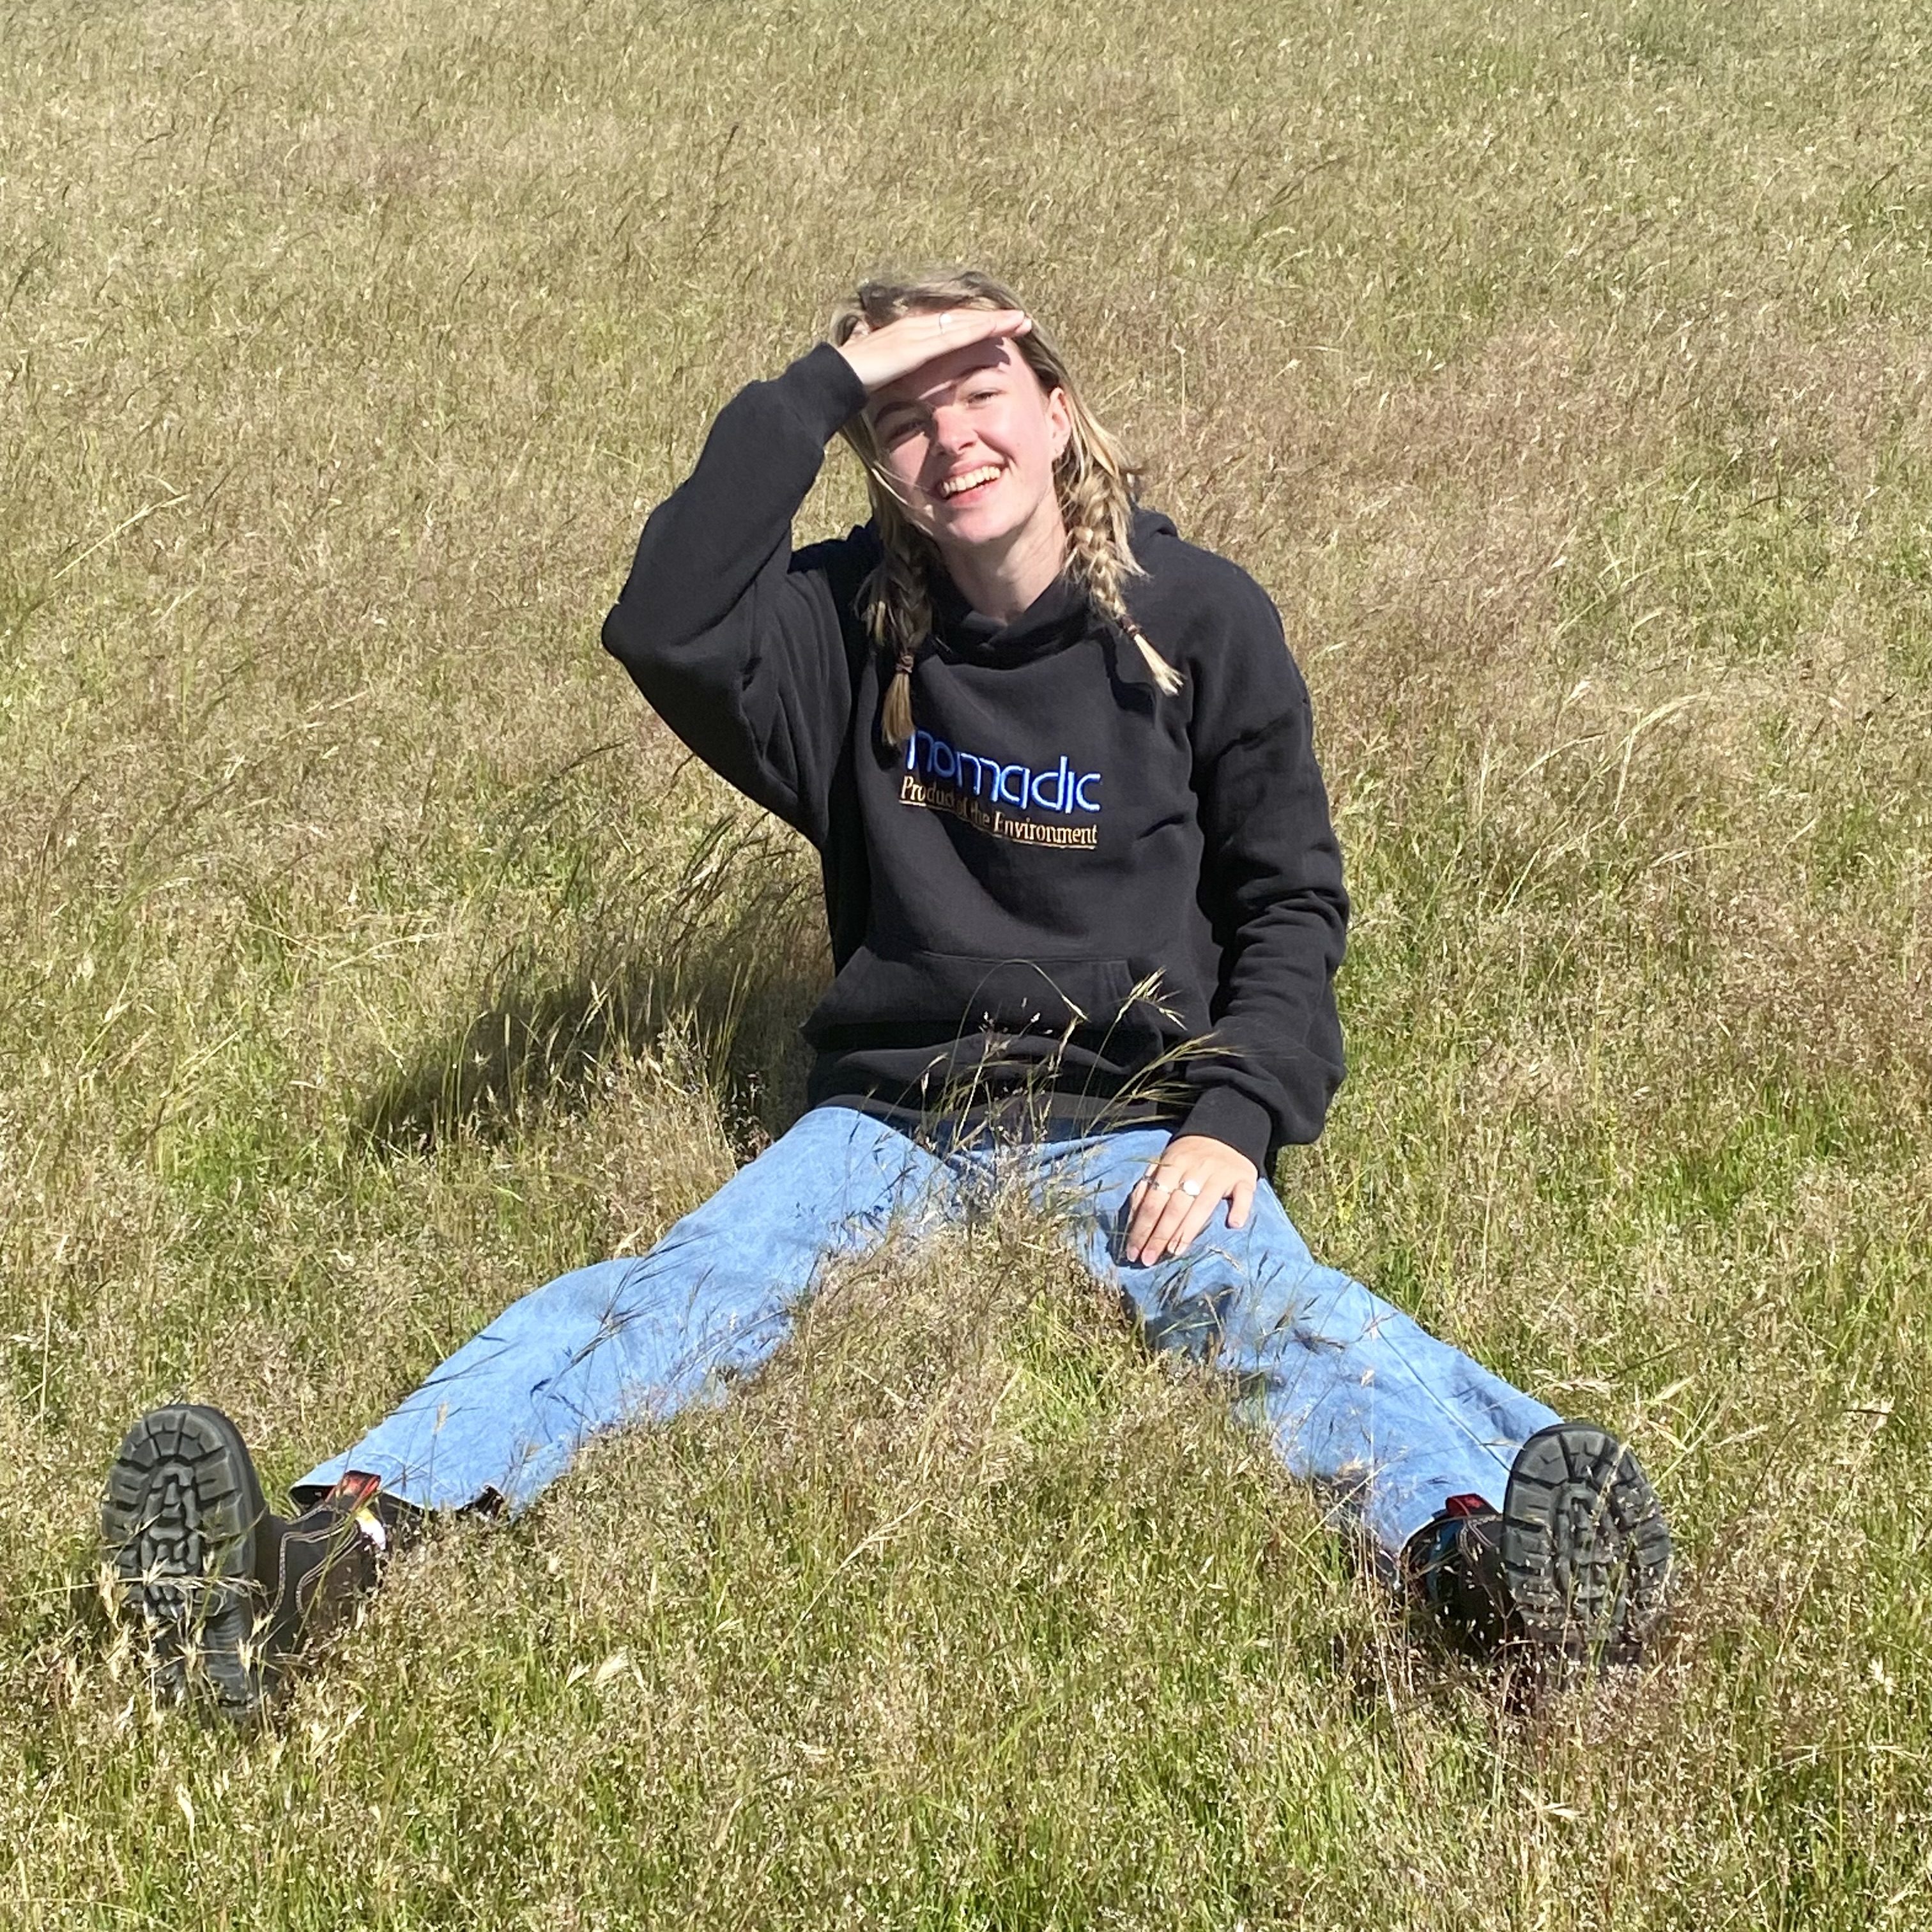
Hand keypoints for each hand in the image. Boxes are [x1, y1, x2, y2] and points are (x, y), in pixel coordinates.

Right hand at [835, 307, 1031, 395]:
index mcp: (908, 335)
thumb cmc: (852, 381)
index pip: (949, 328)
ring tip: (1021, 321)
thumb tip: (893, 375)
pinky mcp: (917, 345)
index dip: (974, 326)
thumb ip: (893, 372)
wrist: (832, 378)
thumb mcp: (881, 375)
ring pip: (964, 324)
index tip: (998, 328)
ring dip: (994, 321)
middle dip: (992, 319)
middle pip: (962, 320)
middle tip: (1021, 319)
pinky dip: (978, 330)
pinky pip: (954, 336)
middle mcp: (915, 328)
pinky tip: (999, 328)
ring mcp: (916, 333)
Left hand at [1123, 1135, 1258, 1265]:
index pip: (1153, 1200)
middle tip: (1148, 1259)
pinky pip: (1243, 1195)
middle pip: (1174, 1206)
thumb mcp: (1164, 1165)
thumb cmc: (1188, 1158)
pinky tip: (1232, 1225)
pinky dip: (1239, 1209)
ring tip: (1174, 1251)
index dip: (1142, 1227)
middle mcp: (1196, 1169)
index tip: (1133, 1251)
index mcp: (1172, 1164)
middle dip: (1159, 1235)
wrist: (1225, 1133)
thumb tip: (1132, 1219)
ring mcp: (1221, 1174)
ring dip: (1188, 1230)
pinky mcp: (1245, 1178)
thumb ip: (1147, 1188)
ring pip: (1203, 1204)